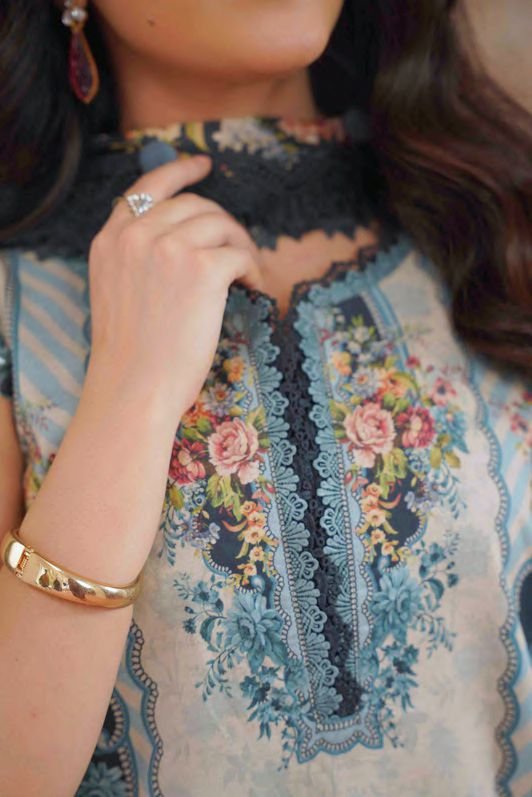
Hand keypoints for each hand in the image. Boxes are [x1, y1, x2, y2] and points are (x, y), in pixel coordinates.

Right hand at [85, 155, 263, 419]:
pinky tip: (254, 287)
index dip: (179, 172)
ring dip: (240, 246)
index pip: (148, 187)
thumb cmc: (130, 355)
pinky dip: (254, 268)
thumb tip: (183, 237)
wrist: (134, 387)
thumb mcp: (116, 292)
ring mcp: (169, 247)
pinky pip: (239, 252)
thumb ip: (135, 257)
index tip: (202, 166)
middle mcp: (137, 234)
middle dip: (222, 223)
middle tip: (238, 249)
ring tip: (248, 274)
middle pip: (194, 204)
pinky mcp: (202, 268)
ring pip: (221, 223)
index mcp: (111, 239)